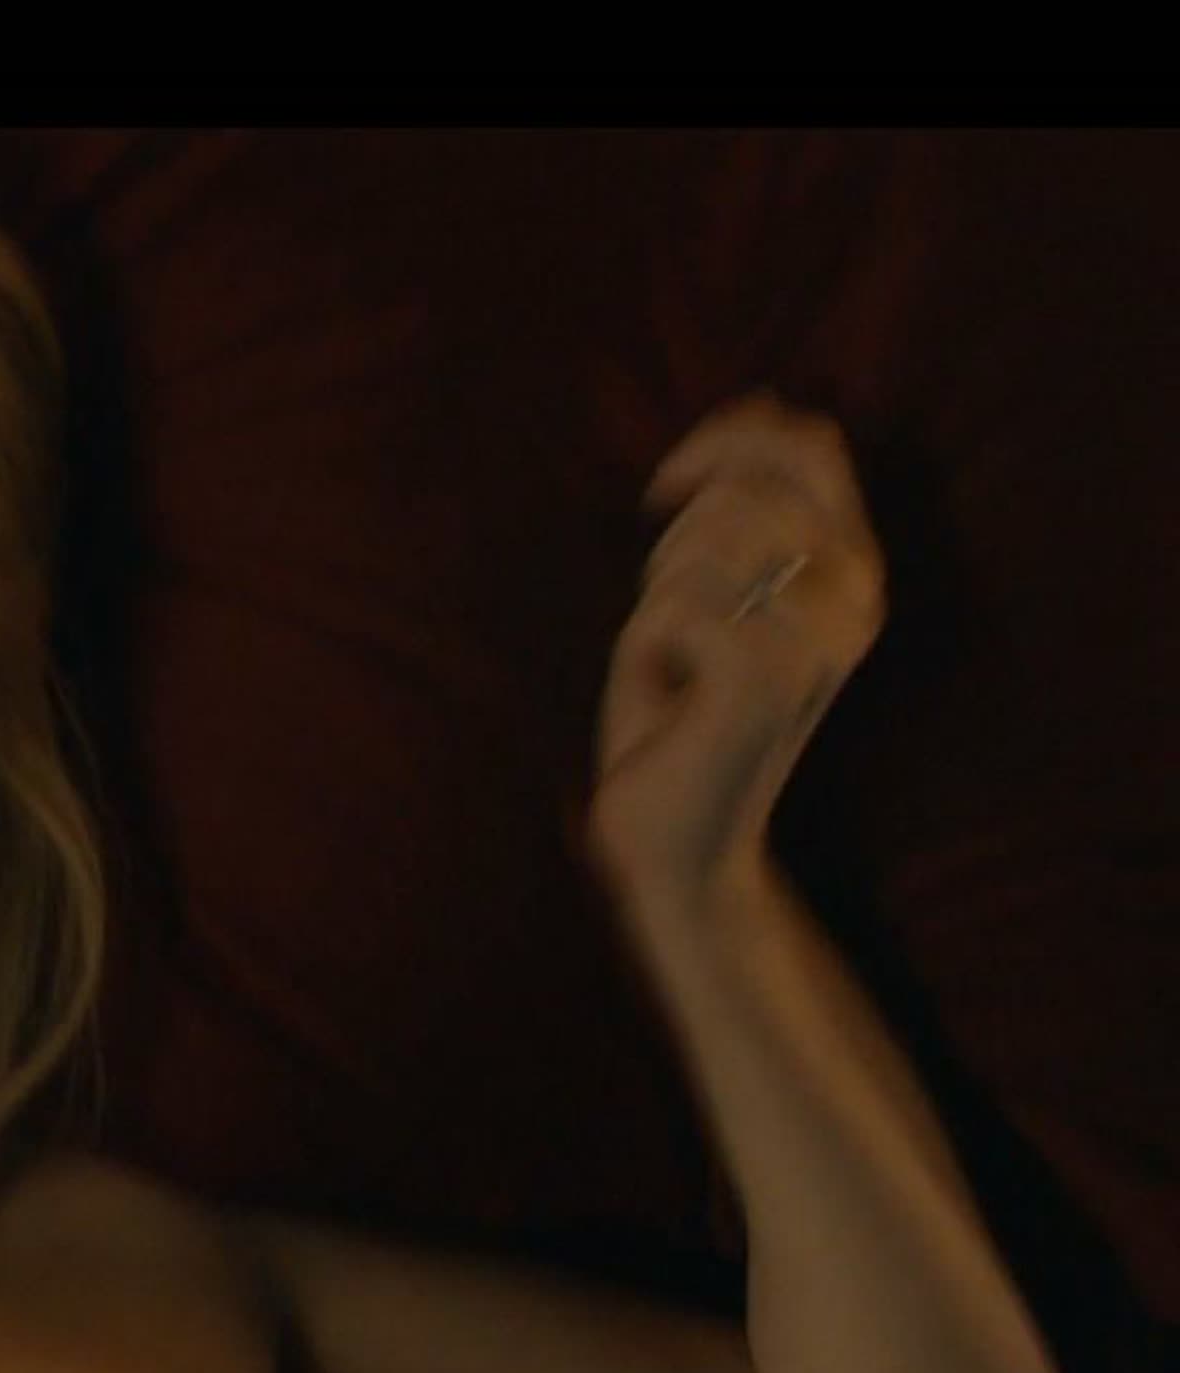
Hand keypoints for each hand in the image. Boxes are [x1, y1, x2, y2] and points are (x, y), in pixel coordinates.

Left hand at [590, 395, 890, 912]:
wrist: (675, 839)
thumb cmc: (680, 710)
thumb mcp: (716, 587)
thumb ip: (746, 506)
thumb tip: (763, 402)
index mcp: (857, 566)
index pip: (809, 444)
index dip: (726, 439)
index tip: (664, 487)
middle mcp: (858, 595)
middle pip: (744, 490)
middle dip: (675, 544)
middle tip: (674, 624)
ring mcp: (820, 636)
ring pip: (705, 543)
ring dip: (658, 598)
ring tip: (679, 665)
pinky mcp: (767, 676)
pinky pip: (674, 604)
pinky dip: (644, 644)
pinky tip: (671, 695)